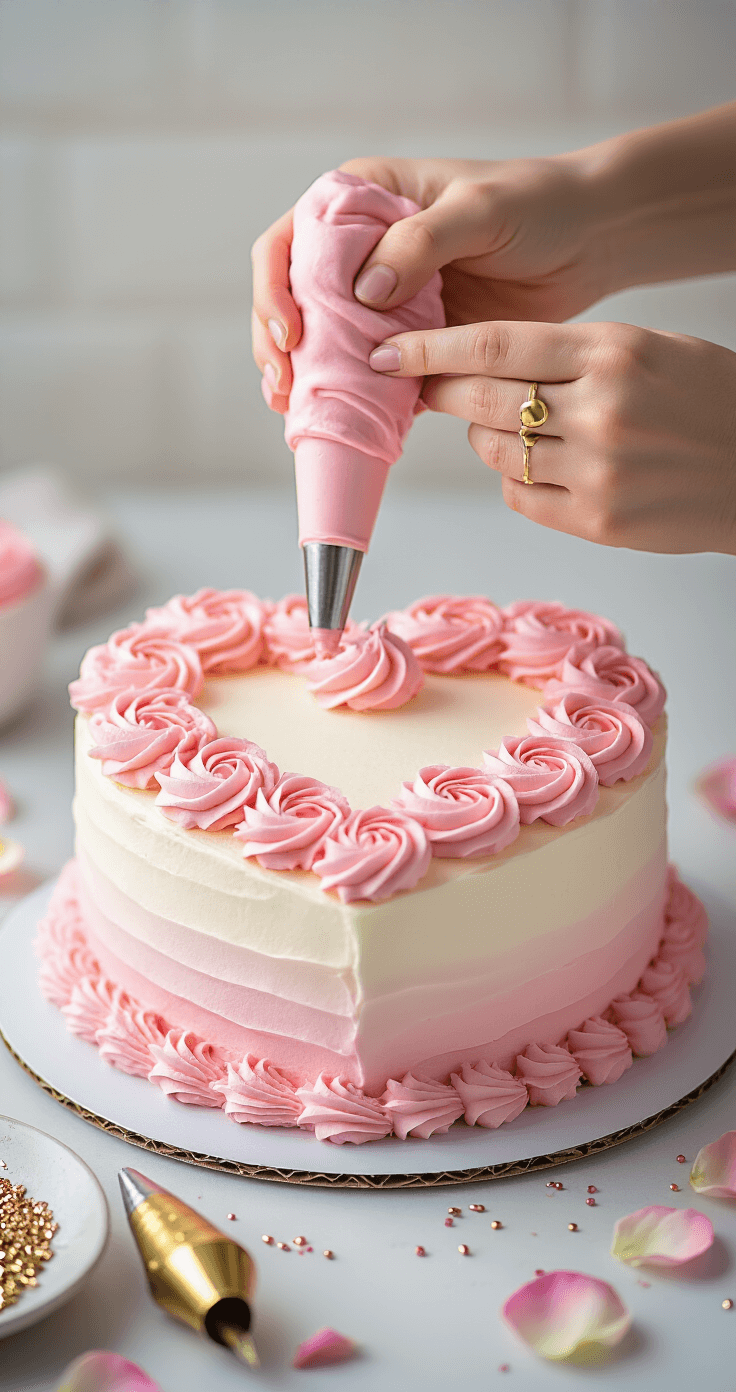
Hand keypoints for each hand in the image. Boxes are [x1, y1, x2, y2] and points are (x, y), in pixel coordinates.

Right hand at [251, 153, 609, 413]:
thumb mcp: (479, 209)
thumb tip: (364, 292)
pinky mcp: (412, 341)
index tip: (289, 331)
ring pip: (322, 343)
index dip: (275, 288)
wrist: (590, 240)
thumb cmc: (538, 204)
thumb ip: (421, 241)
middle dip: (278, 346)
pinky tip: (343, 425)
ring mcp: (384, 301)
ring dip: (306, 379)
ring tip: (298, 412)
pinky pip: (370, 375)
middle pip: (293, 299)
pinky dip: (353, 401)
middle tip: (284, 388)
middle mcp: (361, 250)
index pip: (291, 240)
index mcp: (363, 201)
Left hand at [368, 320, 735, 554]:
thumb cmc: (710, 400)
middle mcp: (600, 410)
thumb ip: (574, 355)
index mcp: (612, 352)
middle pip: (481, 400)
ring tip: (517, 428)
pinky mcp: (599, 522)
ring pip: (493, 453)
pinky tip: (546, 468)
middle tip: (422, 387)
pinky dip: (517, 480)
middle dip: (440, 392)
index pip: (494, 345)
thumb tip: (487, 363)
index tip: (389, 349)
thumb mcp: (650, 349)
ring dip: (485, 438)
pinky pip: (520, 497)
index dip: (430, 348)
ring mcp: (598, 472)